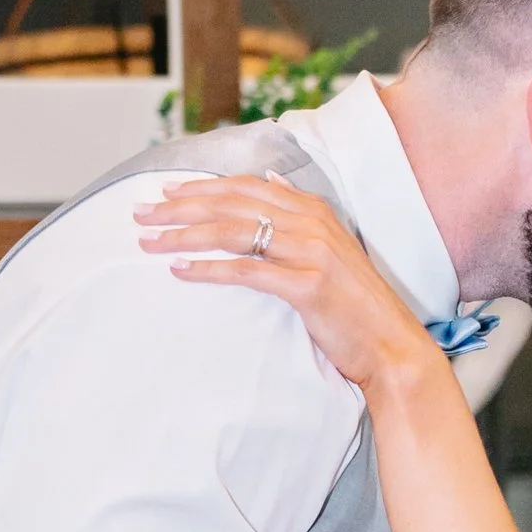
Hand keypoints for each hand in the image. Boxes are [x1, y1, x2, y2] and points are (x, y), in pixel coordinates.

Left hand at [135, 176, 444, 397]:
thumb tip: (274, 183)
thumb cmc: (357, 307)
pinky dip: (208, 269)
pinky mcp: (306, 285)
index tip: (165, 193)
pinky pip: (245, 270)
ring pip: (232, 231)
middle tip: (139, 213)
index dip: (201, 187)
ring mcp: (310, 252)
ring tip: (149, 242)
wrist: (392, 347)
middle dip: (179, 206)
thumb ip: (302, 215)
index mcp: (314, 211)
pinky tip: (179, 271)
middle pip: (230, 204)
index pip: (245, 187)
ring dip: (184, 234)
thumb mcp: (333, 248)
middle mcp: (310, 223)